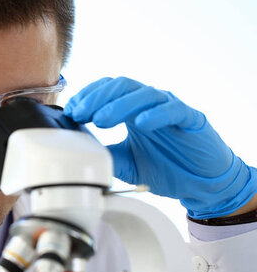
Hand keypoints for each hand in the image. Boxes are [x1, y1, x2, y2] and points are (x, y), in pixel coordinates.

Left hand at [64, 77, 256, 218]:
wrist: (200, 185)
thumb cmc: (164, 168)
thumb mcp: (125, 163)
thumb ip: (105, 154)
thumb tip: (77, 151)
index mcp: (132, 110)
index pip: (106, 90)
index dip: (87, 96)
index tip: (70, 110)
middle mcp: (149, 104)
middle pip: (121, 86)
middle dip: (97, 98)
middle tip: (80, 113)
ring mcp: (170, 108)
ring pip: (144, 94)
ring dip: (119, 105)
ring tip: (101, 119)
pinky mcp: (191, 119)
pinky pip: (173, 110)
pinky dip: (156, 114)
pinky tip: (141, 123)